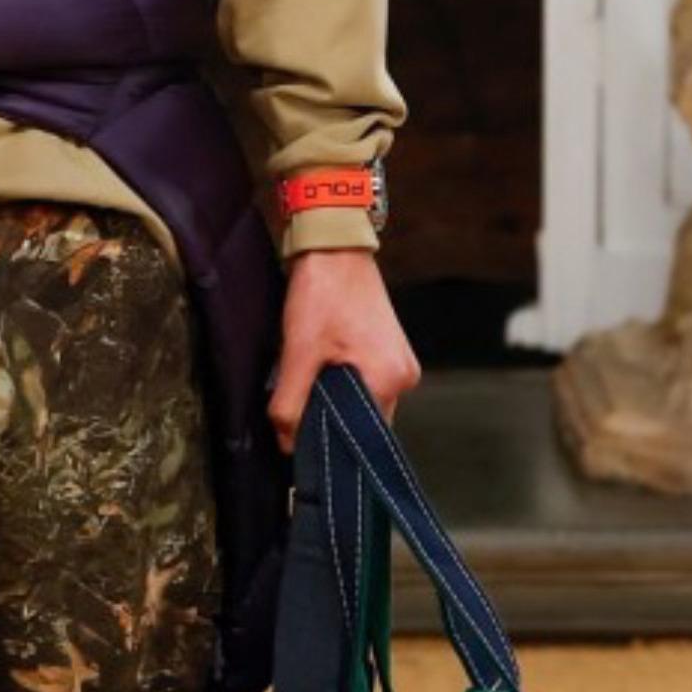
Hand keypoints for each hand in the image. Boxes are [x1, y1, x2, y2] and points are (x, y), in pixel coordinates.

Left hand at [270, 247, 419, 448]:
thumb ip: (290, 403)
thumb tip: (287, 444)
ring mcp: (402, 362)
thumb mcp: (298, 352)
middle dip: (333, 421)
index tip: (305, 444)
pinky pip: (370, 383)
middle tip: (300, 412)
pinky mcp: (393, 350)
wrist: (336, 247)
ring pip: (367, 402)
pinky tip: (324, 371)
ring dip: (339, 402)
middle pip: (366, 422)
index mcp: (388, 380)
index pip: (363, 439)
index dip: (333, 444)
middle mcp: (404, 377)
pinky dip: (347, 385)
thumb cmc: (321, 295)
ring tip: (311, 386)